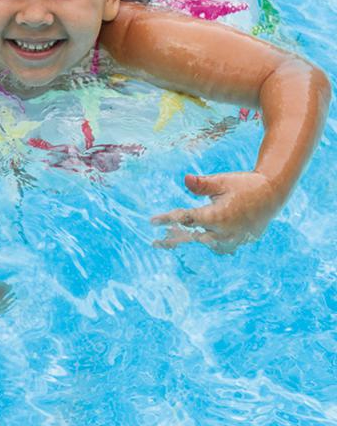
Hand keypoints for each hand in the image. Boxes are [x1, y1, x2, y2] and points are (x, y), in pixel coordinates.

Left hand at [150, 170, 282, 252]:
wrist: (272, 195)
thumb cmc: (244, 185)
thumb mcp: (222, 181)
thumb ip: (202, 184)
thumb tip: (184, 180)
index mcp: (219, 216)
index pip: (187, 219)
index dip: (168, 219)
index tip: (152, 221)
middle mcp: (225, 232)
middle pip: (193, 237)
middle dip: (173, 239)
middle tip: (154, 243)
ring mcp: (233, 240)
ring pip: (204, 243)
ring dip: (188, 239)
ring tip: (168, 238)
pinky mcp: (238, 242)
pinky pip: (218, 245)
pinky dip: (206, 241)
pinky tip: (195, 237)